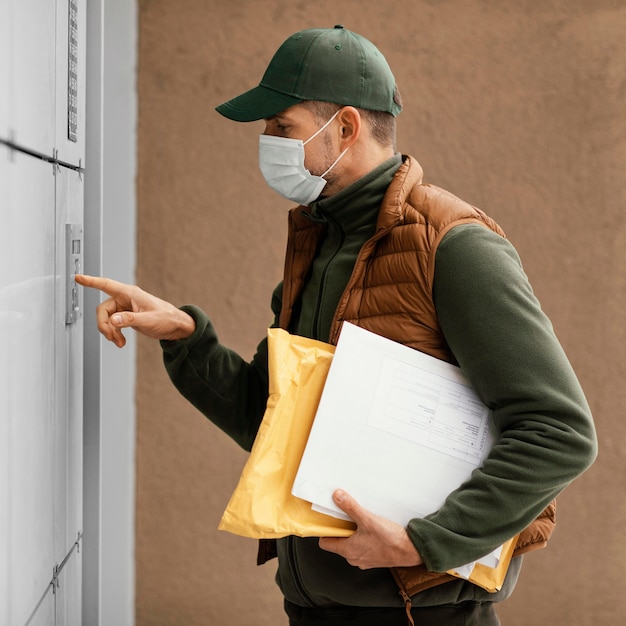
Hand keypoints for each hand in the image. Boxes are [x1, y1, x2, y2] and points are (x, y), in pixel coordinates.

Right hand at [75, 274, 194, 346]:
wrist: (175, 326)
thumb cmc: (166, 318)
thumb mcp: (149, 320)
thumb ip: (130, 320)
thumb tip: (114, 320)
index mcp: (130, 293)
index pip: (106, 285)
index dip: (91, 281)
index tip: (78, 278)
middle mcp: (125, 299)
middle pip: (103, 309)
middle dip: (104, 325)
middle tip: (112, 337)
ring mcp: (125, 308)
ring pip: (106, 319)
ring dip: (109, 332)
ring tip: (119, 342)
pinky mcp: (126, 317)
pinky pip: (112, 324)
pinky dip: (114, 333)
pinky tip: (120, 341)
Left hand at [318, 489, 422, 568]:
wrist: (410, 551)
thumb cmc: (389, 539)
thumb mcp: (367, 519)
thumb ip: (350, 507)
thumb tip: (337, 496)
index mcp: (347, 550)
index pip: (325, 543)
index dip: (325, 531)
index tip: (328, 520)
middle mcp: (353, 558)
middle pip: (338, 542)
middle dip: (341, 529)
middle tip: (345, 516)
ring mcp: (364, 559)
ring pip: (351, 545)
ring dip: (353, 533)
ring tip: (360, 520)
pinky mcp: (374, 558)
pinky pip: (363, 547)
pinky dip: (363, 538)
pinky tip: (371, 529)